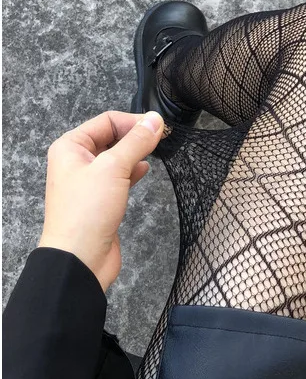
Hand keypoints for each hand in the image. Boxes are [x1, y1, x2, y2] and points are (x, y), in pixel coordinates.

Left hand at [38, 111, 163, 291]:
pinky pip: (118, 177)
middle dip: (135, 136)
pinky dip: (132, 171)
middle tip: (162, 138)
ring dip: (135, 153)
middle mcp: (76, 161)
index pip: (106, 121)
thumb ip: (136, 142)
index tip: (159, 127)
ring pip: (116, 158)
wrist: (80, 258)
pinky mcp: (100, 200)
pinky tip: (144, 170)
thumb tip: (155, 120)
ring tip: (157, 152)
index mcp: (70, 147)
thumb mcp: (113, 168)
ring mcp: (88, 182)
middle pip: (110, 138)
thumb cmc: (87, 212)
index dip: (134, 122)